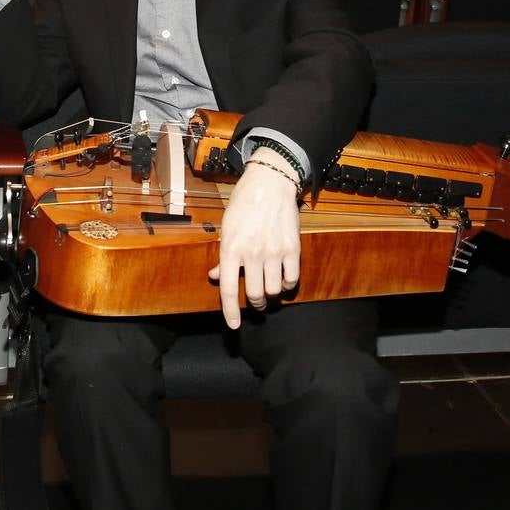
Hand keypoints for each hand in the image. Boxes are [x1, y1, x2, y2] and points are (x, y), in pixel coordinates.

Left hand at [209, 150, 301, 328]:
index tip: (234, 326)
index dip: (230, 312)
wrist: (270, 183)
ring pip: (274, 290)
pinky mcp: (293, 248)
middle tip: (256, 302)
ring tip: (269, 291)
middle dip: (255, 304)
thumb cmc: (243, 204)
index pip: (229, 290)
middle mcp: (252, 253)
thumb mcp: (226, 228)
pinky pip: (292, 279)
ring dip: (271, 296)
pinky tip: (283, 281)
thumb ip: (223, 256)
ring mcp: (274, 251)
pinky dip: (287, 286)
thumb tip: (217, 278)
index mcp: (231, 248)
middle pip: (254, 294)